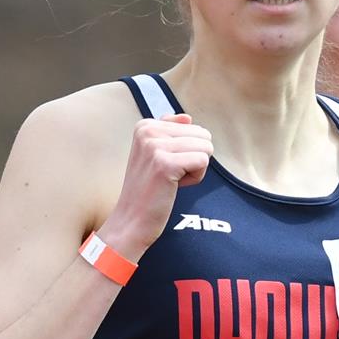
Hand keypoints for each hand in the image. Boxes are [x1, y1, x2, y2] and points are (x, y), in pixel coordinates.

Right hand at [98, 113, 213, 257]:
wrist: (132, 220)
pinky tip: (174, 186)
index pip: (193, 127)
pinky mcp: (165, 163)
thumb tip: (188, 117)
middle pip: (202, 135)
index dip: (186, 151)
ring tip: (170, 181)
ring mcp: (155, 146)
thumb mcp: (154, 154)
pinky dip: (195, 178)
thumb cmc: (148, 190)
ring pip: (205, 148)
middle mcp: (148, 130)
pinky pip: (203, 161)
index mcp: (145, 125)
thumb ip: (169, 132)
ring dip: (195, 169)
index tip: (163, 166)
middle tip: (169, 175)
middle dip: (194, 158)